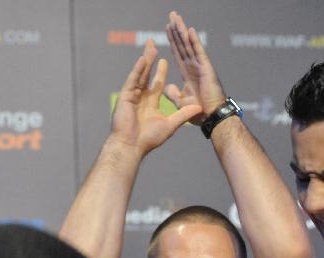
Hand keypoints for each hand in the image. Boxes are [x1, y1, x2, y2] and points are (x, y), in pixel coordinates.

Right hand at [109, 39, 201, 153]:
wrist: (133, 146)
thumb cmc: (149, 139)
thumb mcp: (170, 124)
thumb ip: (183, 114)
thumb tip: (198, 108)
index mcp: (150, 103)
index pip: (156, 83)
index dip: (161, 72)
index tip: (165, 60)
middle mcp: (140, 97)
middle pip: (146, 74)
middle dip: (150, 59)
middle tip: (153, 44)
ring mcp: (132, 96)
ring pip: (139, 74)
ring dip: (145, 60)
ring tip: (150, 46)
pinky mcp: (125, 97)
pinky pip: (132, 81)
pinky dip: (137, 70)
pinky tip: (142, 60)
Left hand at [165, 11, 227, 120]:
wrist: (212, 117)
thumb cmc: (200, 113)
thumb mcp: (181, 102)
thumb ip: (172, 93)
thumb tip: (166, 86)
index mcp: (188, 74)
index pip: (178, 53)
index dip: (173, 41)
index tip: (167, 29)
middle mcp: (194, 67)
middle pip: (183, 45)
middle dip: (176, 31)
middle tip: (171, 15)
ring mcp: (200, 67)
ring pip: (189, 45)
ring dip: (182, 31)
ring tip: (176, 17)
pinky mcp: (206, 69)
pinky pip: (199, 52)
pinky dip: (194, 41)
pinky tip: (189, 29)